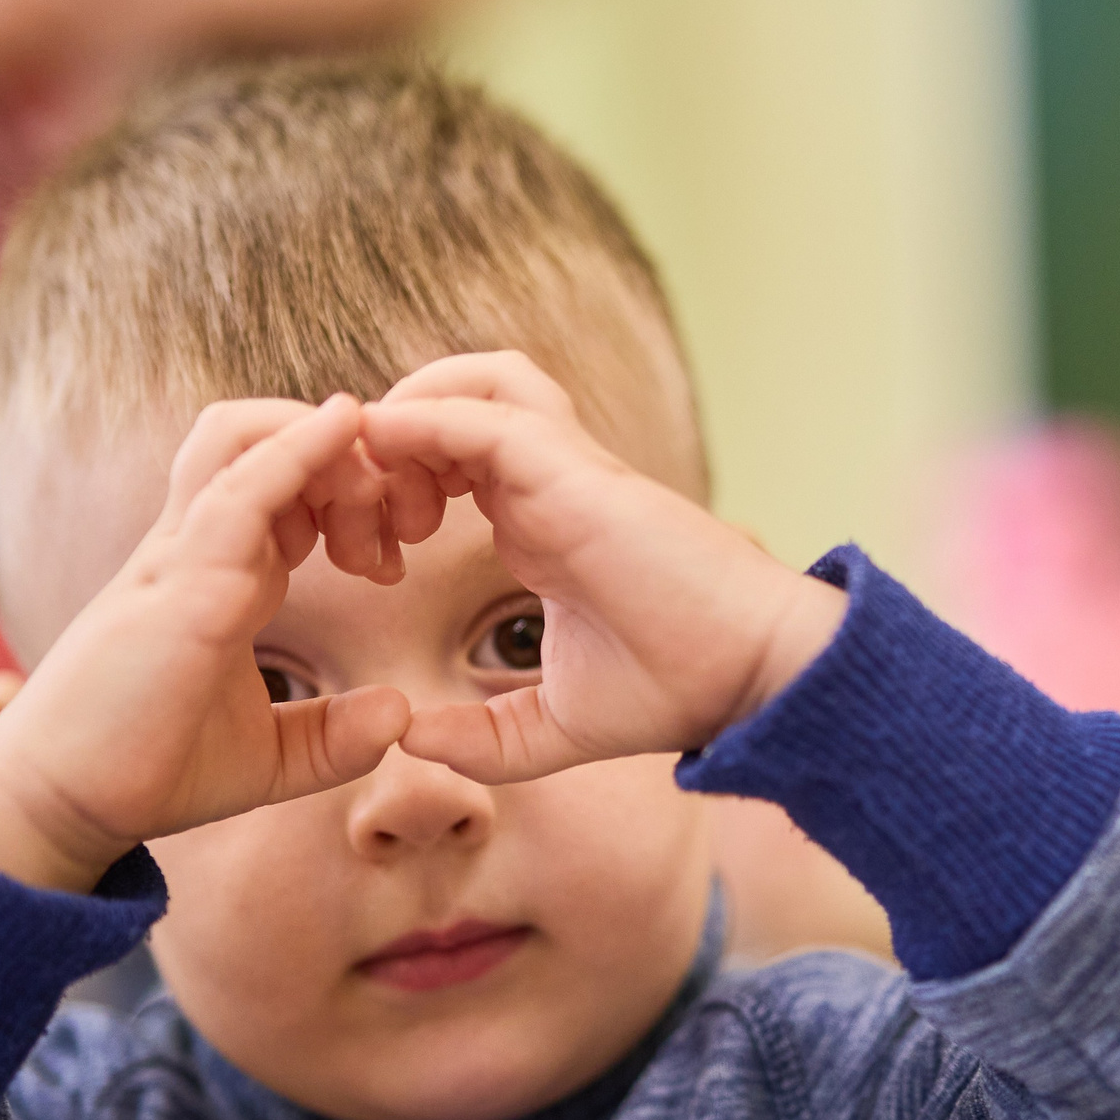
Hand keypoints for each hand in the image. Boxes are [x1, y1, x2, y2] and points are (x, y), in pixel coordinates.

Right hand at [0, 396, 412, 891]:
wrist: (60, 806)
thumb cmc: (149, 771)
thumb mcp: (270, 758)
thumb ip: (334, 737)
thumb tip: (399, 713)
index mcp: (223, 572)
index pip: (285, 483)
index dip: (348, 487)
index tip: (395, 552)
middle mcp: (198, 548)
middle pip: (263, 436)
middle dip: (344, 454)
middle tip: (397, 530)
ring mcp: (180, 557)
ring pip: (242, 438)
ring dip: (324, 443)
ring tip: (377, 492)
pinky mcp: (176, 587)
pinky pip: (237, 493)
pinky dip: (296, 451)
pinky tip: (343, 429)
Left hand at [361, 352, 847, 782]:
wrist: (751, 677)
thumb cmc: (677, 688)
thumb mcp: (552, 726)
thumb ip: (482, 736)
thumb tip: (410, 738)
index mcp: (540, 524)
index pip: (452, 459)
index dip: (394, 486)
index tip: (371, 558)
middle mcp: (550, 483)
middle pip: (457, 399)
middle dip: (390, 440)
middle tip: (369, 520)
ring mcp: (567, 469)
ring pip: (475, 381)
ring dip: (409, 410)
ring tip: (380, 483)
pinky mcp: (578, 472)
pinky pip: (486, 415)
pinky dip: (426, 419)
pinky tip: (385, 449)